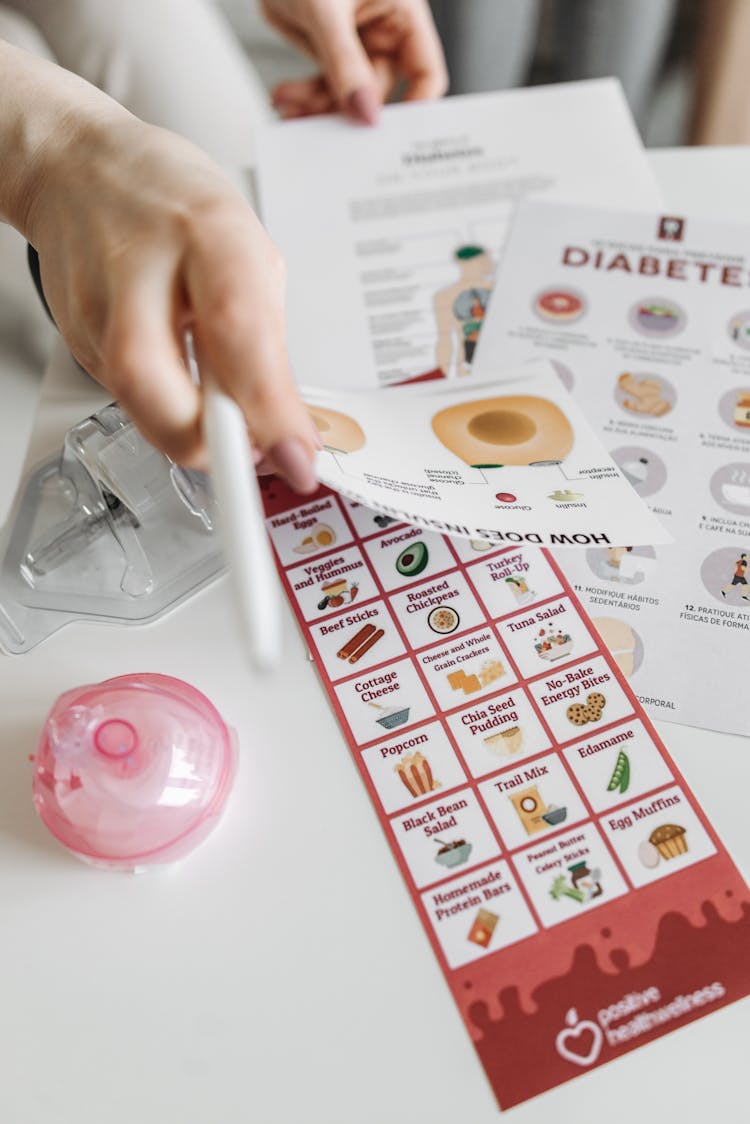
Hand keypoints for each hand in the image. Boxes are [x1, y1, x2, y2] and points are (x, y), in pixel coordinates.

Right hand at [23, 110, 318, 491]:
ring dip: (191, 435)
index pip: (239, 336)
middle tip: (251, 451)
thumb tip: (283, 423)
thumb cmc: (175, 205)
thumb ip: (266, 340)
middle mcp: (141, 272)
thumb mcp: (250, 253)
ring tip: (223, 417)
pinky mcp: (75, 340)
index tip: (296, 456)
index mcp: (207, 235)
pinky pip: (129, 400)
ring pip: (139, 407)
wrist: (82, 171)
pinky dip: (166, 410)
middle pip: (161, 389)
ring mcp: (96, 309)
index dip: (268, 409)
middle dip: (213, 443)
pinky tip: (183, 384)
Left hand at [262, 0, 446, 122]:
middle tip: (321, 124)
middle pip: (379, 93)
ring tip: (291, 106)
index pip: (426, 73)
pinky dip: (305, 96)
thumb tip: (365, 111)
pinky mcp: (330, 51)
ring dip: (318, 106)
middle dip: (347, 109)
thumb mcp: (326, 10)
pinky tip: (287, 98)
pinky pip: (325, 86)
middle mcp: (384, 31)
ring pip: (347, 96)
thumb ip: (345, 63)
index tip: (390, 133)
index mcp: (402, 13)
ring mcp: (357, 44)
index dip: (415, 107)